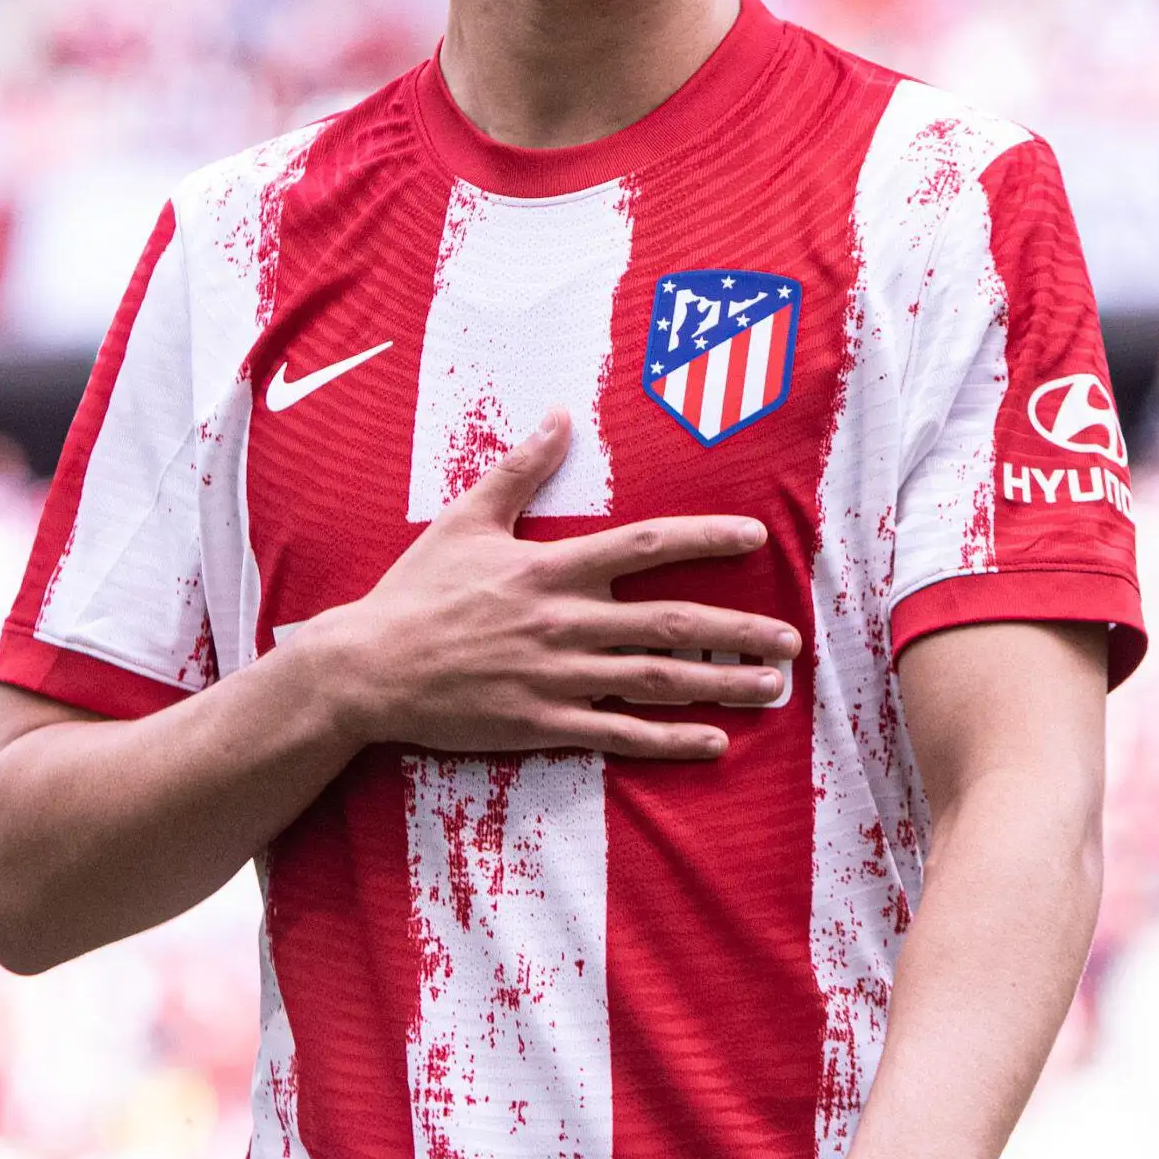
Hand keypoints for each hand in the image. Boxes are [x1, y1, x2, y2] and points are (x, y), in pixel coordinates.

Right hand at [302, 409, 797, 762]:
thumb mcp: (466, 520)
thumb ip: (521, 469)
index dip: (705, 538)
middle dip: (739, 630)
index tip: (754, 535)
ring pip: (657, 680)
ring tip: (772, 688)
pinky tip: (714, 743)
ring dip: (721, 685)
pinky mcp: (542, 724)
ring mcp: (557, 677)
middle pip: (671, 623)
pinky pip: (619, 734)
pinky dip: (670, 740)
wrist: (366, 668)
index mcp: (551, 568)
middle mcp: (566, 622)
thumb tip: (560, 416)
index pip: (645, 546)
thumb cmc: (415, 592)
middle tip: (792, 640)